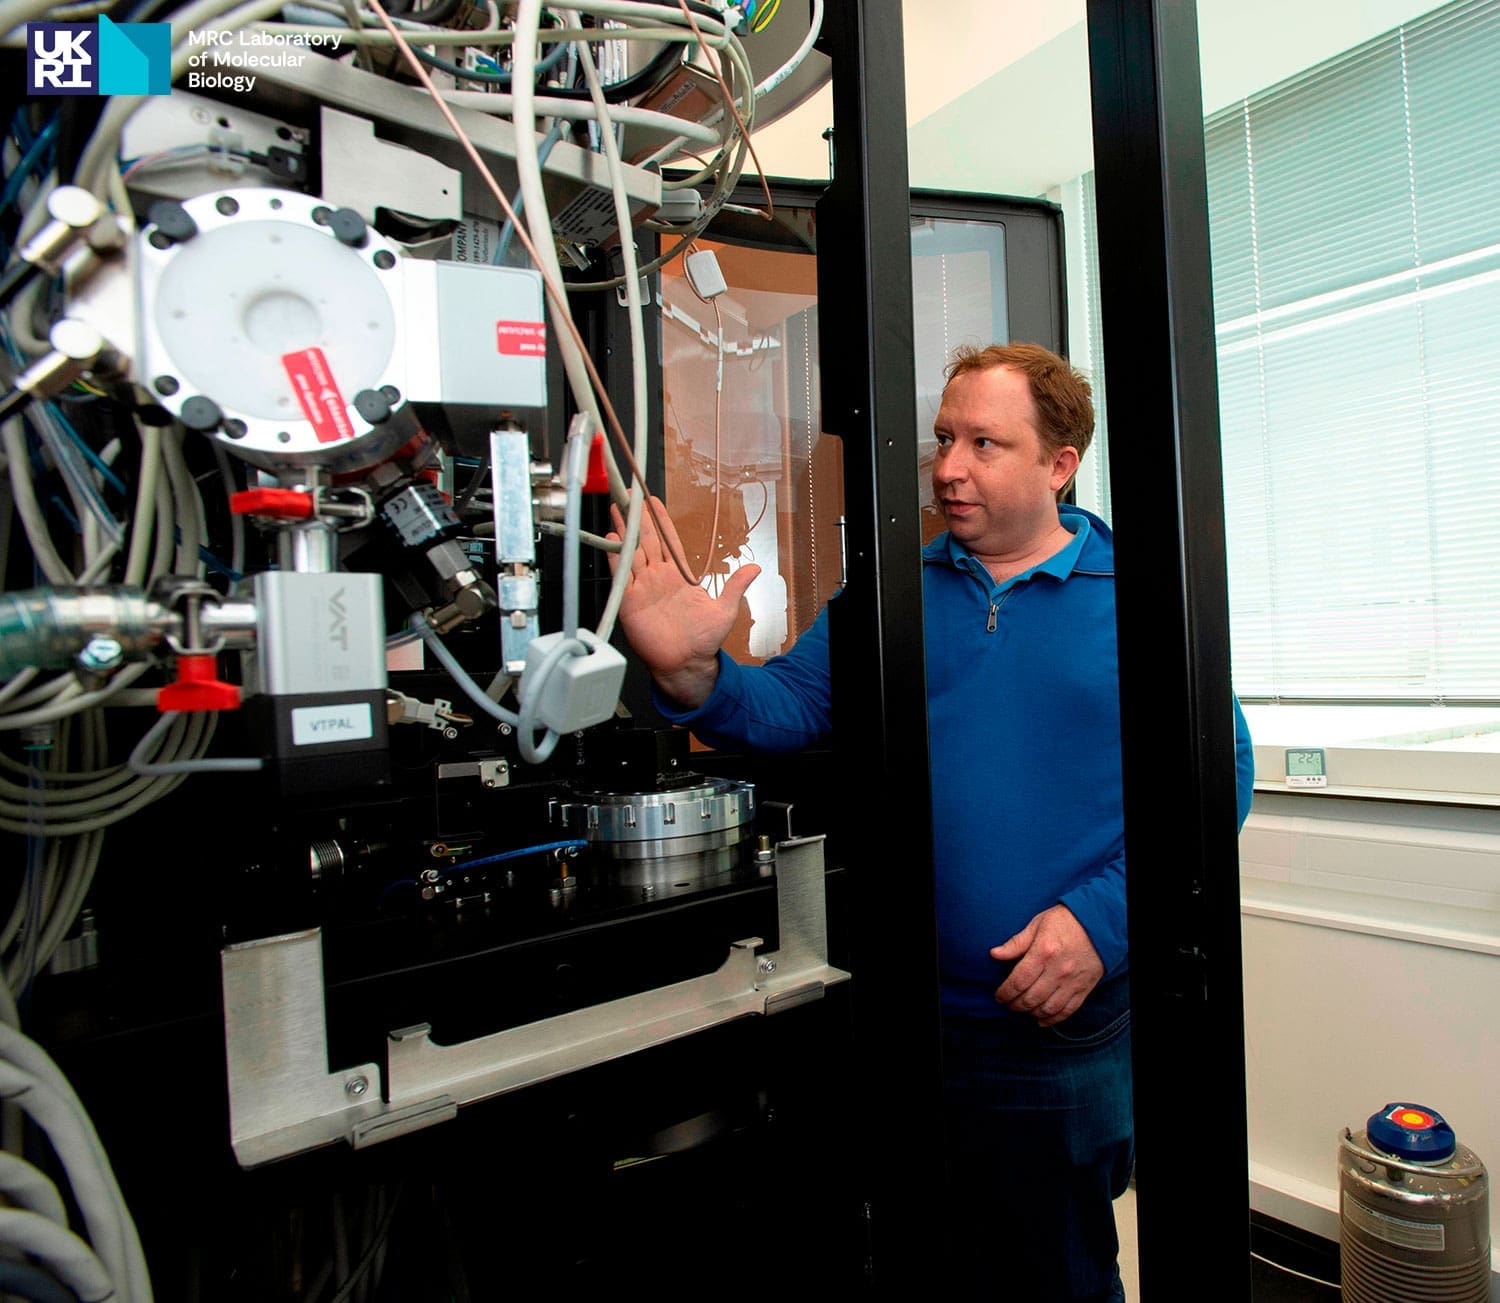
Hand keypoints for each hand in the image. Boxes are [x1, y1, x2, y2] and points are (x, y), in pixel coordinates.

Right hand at [607, 495, 759, 708]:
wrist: (686, 664)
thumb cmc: (703, 641)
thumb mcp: (725, 609)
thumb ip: (736, 586)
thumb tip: (756, 568)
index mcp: (679, 576)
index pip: (668, 541)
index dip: (661, 522)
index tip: (653, 502)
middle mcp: (658, 578)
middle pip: (647, 541)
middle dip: (638, 518)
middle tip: (630, 496)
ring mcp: (642, 588)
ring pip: (632, 552)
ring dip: (624, 531)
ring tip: (618, 509)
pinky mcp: (629, 601)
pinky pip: (621, 575)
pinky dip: (615, 557)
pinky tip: (612, 539)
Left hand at [990, 905, 1103, 1026]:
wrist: (1099, 922)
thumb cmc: (1064, 921)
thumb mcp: (1037, 924)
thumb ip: (1015, 943)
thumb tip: (994, 954)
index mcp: (1043, 952)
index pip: (1018, 981)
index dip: (1005, 993)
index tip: (999, 996)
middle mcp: (1058, 970)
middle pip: (1031, 998)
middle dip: (1015, 1005)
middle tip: (1008, 1004)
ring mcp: (1072, 982)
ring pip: (1047, 1008)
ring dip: (1031, 1013)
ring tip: (1022, 1009)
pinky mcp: (1084, 988)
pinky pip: (1067, 1010)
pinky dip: (1053, 1019)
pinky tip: (1041, 1020)